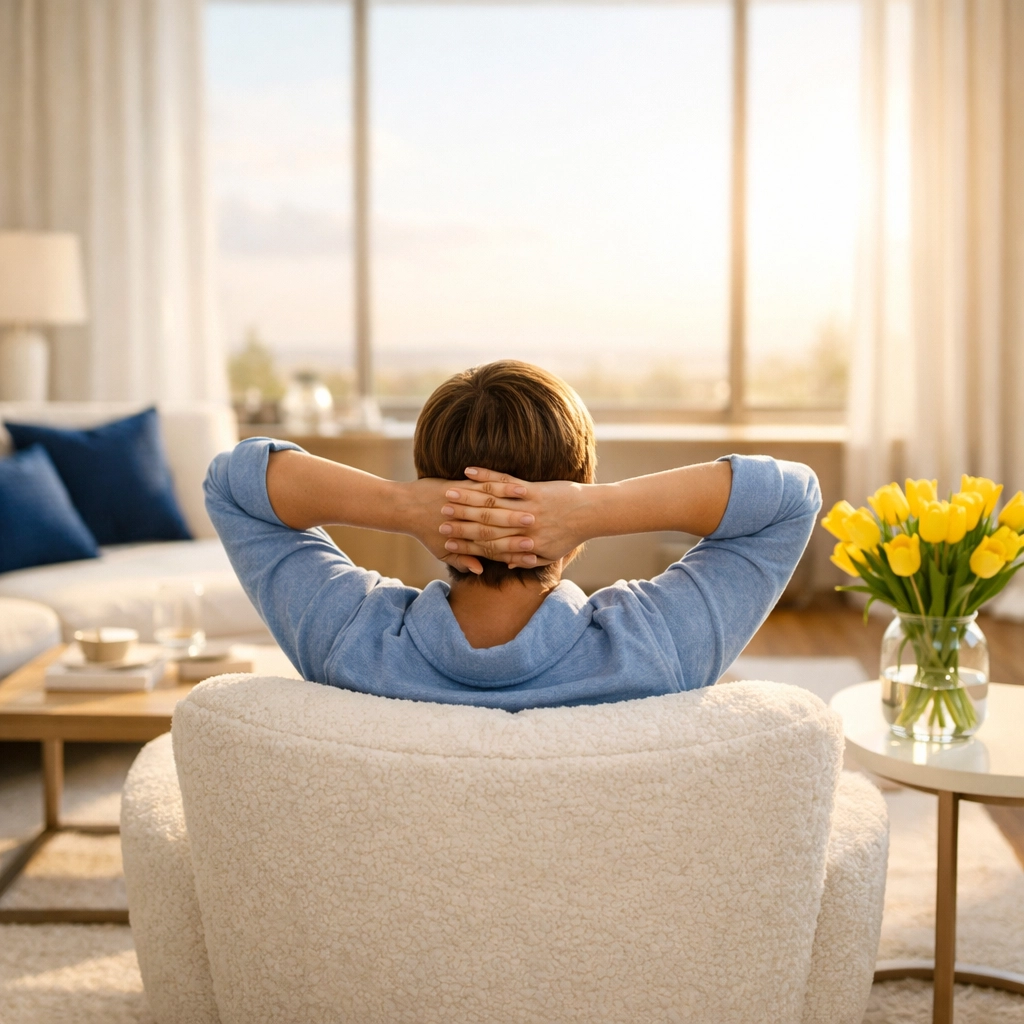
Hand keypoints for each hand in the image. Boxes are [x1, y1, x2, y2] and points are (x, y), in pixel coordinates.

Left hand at [398, 477, 538, 574]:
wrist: (403, 507)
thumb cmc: (424, 529)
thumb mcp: (441, 550)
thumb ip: (461, 561)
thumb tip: (479, 571)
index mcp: (465, 536)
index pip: (493, 546)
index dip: (514, 549)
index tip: (533, 550)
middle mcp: (468, 519)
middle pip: (498, 524)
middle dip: (523, 527)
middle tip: (542, 528)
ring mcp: (466, 499)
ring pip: (494, 504)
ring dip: (516, 508)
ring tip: (536, 511)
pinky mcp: (463, 484)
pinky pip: (487, 482)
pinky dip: (500, 484)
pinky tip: (518, 487)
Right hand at [439, 468, 589, 565]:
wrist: (590, 514)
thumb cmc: (569, 535)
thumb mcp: (548, 554)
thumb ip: (525, 560)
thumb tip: (505, 564)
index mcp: (523, 543)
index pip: (487, 543)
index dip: (465, 541)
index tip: (446, 539)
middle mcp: (522, 525)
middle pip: (484, 522)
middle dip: (460, 518)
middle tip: (439, 515)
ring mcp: (526, 505)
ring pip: (491, 500)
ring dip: (466, 496)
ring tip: (447, 492)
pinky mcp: (532, 489)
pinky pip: (505, 481)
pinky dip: (485, 475)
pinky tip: (468, 471)